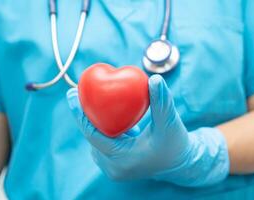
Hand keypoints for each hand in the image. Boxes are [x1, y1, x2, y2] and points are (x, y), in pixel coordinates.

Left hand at [67, 75, 228, 186]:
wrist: (181, 164)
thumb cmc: (176, 144)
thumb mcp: (170, 122)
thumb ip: (162, 101)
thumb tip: (154, 78)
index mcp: (122, 159)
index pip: (93, 134)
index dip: (80, 113)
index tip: (72, 93)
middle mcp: (113, 167)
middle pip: (91, 136)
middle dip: (83, 114)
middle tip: (76, 92)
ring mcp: (113, 168)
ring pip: (96, 140)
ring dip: (92, 121)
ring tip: (85, 100)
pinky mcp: (116, 165)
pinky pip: (103, 144)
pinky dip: (102, 128)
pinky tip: (102, 113)